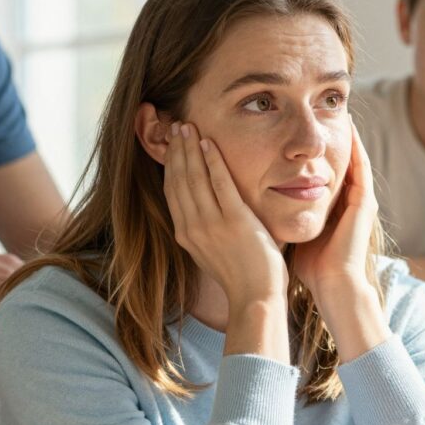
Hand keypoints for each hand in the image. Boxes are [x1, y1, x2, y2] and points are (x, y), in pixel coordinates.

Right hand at [163, 122, 287, 309]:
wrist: (255, 298)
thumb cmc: (240, 277)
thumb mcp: (211, 253)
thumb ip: (203, 232)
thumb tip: (200, 214)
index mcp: (184, 235)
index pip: (171, 191)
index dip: (170, 164)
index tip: (172, 145)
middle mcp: (192, 227)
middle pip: (178, 179)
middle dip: (176, 150)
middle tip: (177, 126)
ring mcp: (211, 224)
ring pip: (194, 176)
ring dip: (190, 148)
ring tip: (189, 127)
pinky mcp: (234, 220)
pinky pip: (220, 182)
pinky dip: (212, 160)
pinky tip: (208, 142)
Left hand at [293, 121, 378, 304]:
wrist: (332, 285)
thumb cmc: (311, 266)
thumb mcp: (294, 231)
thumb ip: (283, 215)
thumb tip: (258, 203)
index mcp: (331, 205)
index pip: (324, 169)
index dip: (315, 148)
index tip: (300, 127)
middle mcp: (348, 200)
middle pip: (340, 159)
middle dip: (331, 135)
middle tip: (321, 107)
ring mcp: (360, 201)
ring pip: (354, 158)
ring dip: (347, 134)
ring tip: (339, 110)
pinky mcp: (364, 203)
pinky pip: (362, 168)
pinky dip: (357, 147)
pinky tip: (350, 128)